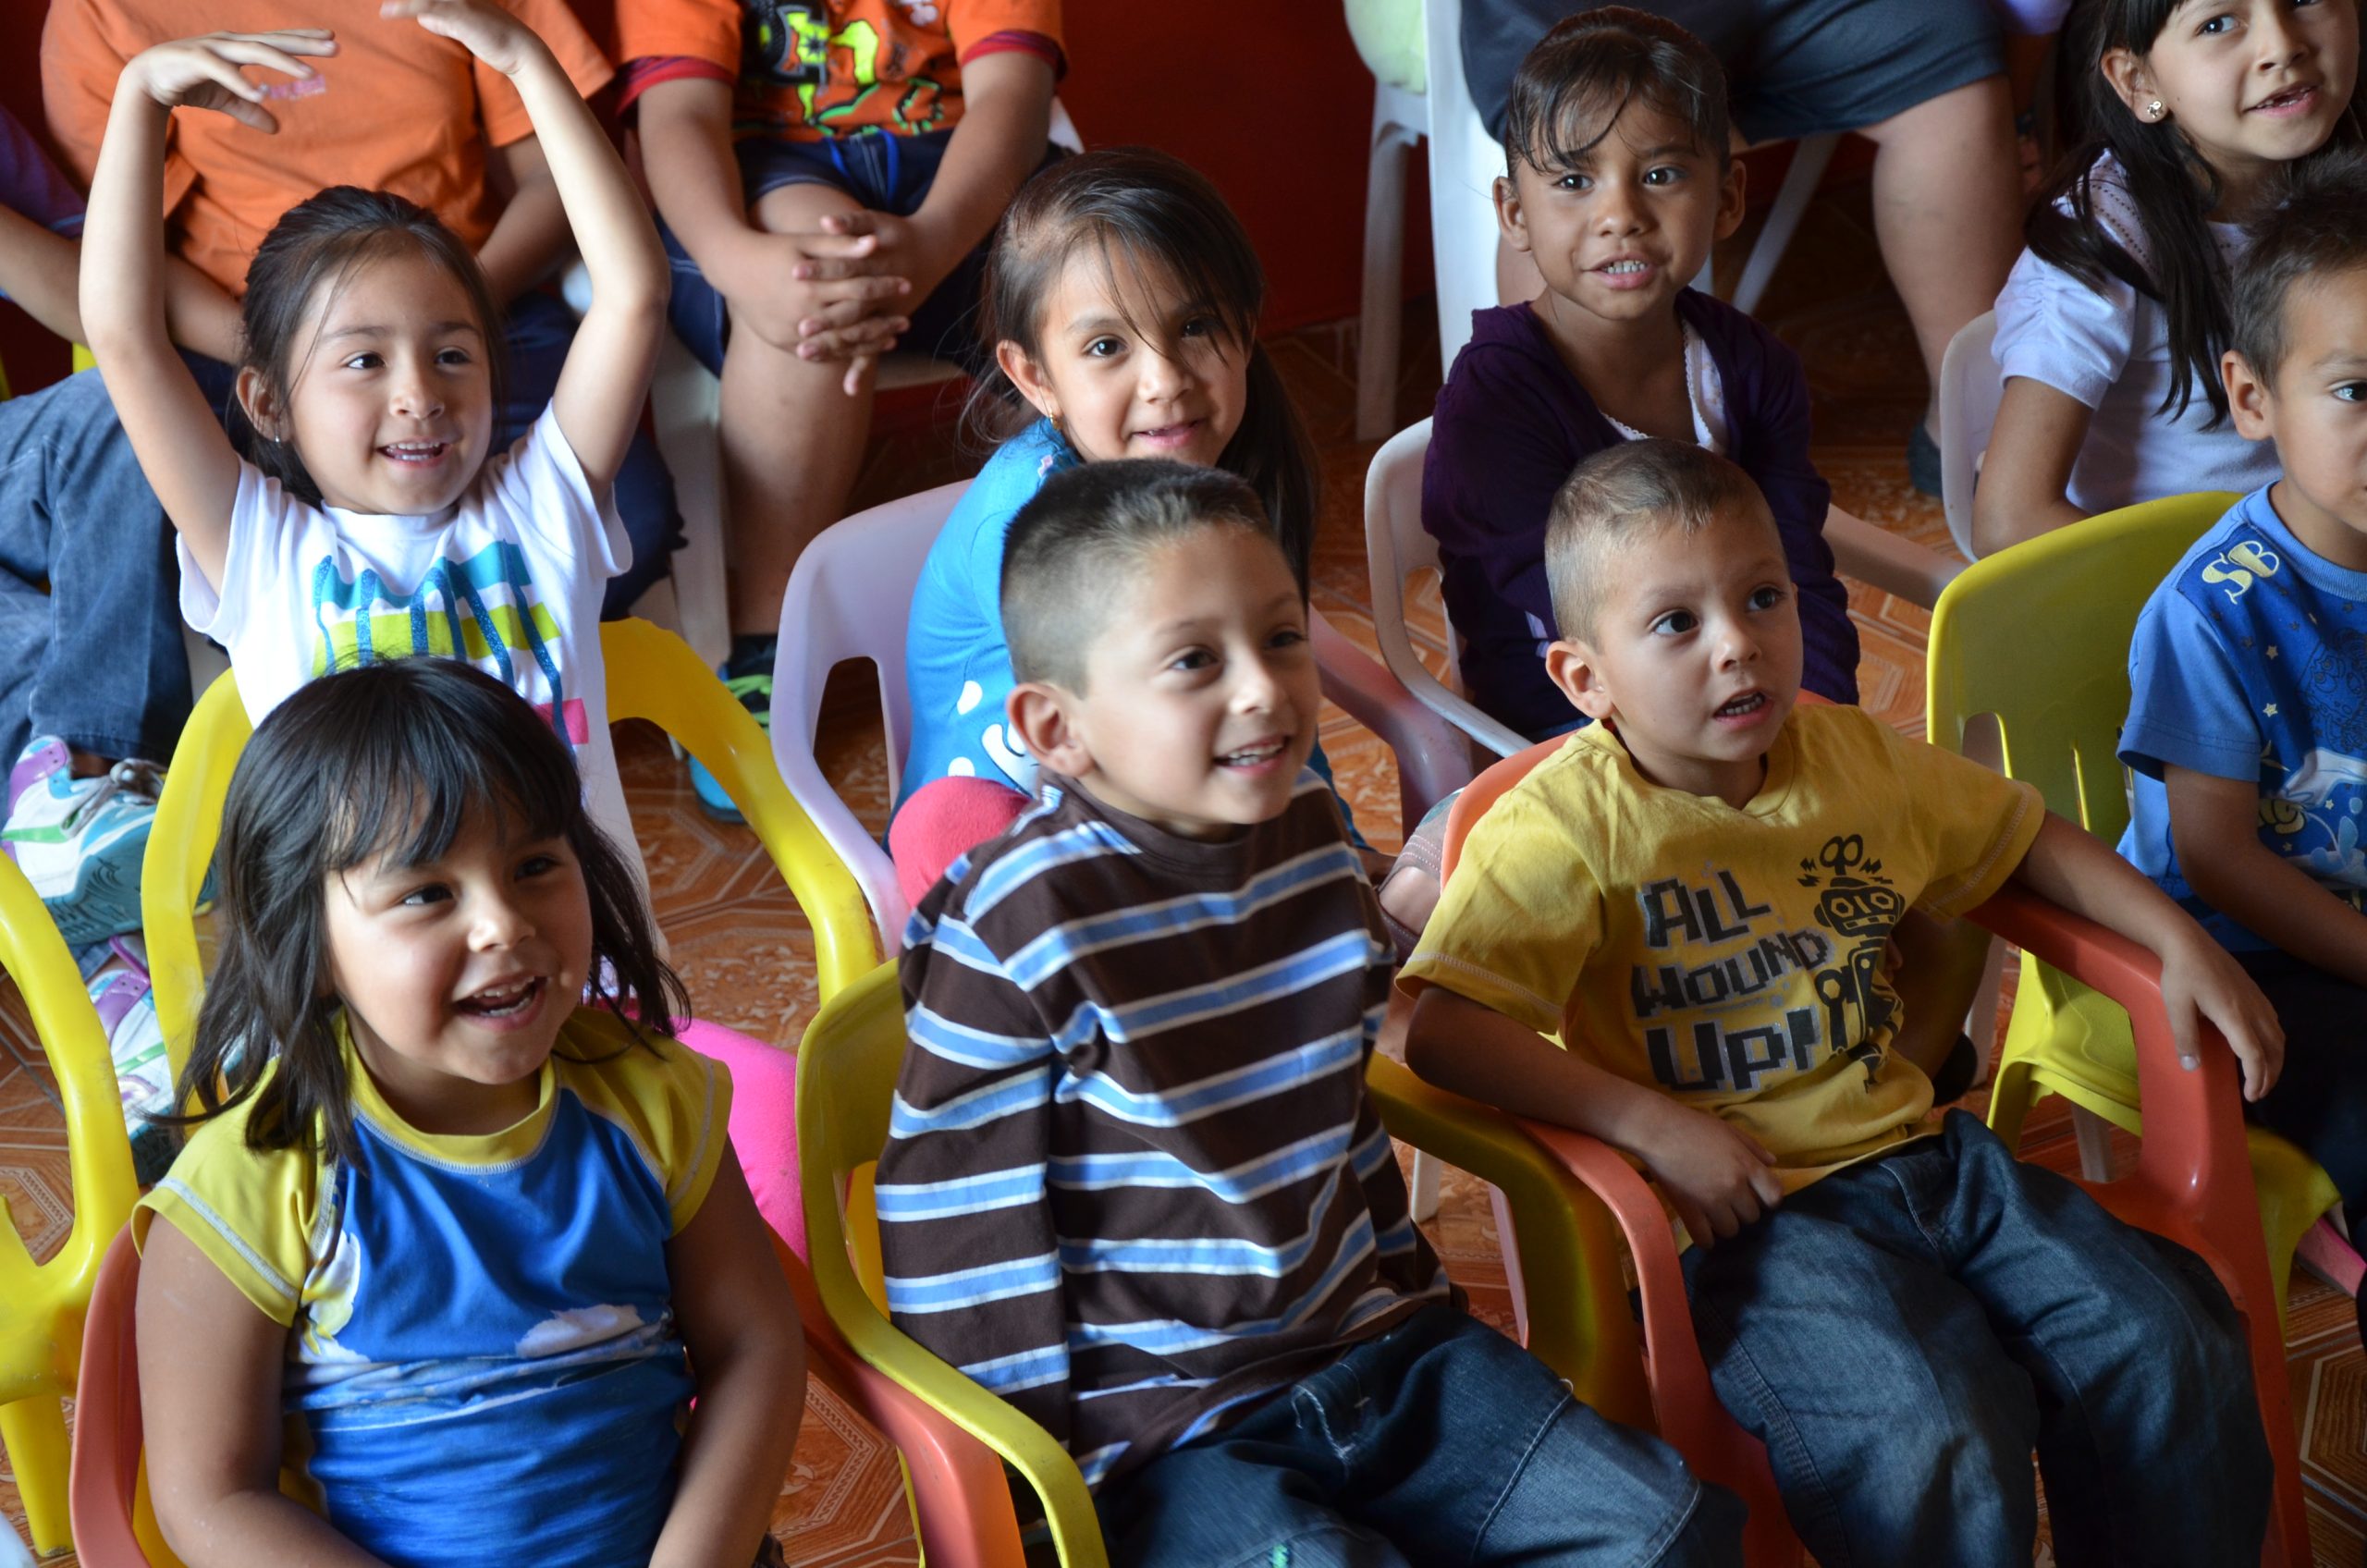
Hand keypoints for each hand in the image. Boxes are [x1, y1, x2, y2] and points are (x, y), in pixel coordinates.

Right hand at [122, 31, 336, 131]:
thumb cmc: (189, 85)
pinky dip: (241, 83)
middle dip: (305, 44)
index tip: (332, 37)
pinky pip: (222, 71)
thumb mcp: (226, 100)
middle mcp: (229, 42)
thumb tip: (276, 127)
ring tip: (311, 75)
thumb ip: (250, 110)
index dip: (303, 39)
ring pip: (254, 51)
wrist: (146, 80)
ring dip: (284, 62)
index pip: (277, 41)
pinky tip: (260, 96)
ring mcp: (212, 47)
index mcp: (239, 47)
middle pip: (274, 41)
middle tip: (336, 46)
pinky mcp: (195, 59)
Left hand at [381, 0, 540, 75]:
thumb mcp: (460, 25)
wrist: (519, 50)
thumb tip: (421, 18)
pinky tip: (387, 13)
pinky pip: (424, 6)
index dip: (409, 1)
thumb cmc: (491, 38)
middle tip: (384, 6)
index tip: (391, 7)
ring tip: (382, 7)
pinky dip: (403, 8)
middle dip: (404, 0)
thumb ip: (439, 19)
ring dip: (401, 1)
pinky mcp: (457, 11)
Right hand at [717, 230, 907, 396]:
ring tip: (893, 339)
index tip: (906, 285)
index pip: (858, 288)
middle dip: (883, 320)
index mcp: (811, 287)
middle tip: (908, 320)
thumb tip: (875, 243)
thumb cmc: (772, 250)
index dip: (884, 287)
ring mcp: (793, 333)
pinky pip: (821, 354)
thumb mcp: (805, 243)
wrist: (731, 268)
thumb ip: (840, 245)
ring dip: (869, 342)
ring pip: (840, 343)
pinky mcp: (784, 344)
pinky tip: (863, 350)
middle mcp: (803, 314)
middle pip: (854, 320)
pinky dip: (844, 353)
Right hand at [1635, 1102, 1783, 1246]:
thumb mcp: (1729, 1130)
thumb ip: (1754, 1147)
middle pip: (1752, 1216)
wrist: (1656, 1130)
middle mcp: (1734, 1187)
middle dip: (1743, 1209)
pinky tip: (1703, 1230)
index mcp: (1746, 1165)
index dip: (1769, 1198)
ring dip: (1725, 1223)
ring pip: (1731, 1230)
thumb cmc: (1693, 1125)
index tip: (1760, 1196)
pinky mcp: (1689, 1211)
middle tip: (1731, 1200)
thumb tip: (1773, 1163)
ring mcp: (1711, 1202)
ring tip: (1715, 1213)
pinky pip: (1705, 1239)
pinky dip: (1706, 1239)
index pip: (1774, 1195)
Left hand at [2159, 930, 2284, 1101]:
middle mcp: (2253, 1010)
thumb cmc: (2181, 974)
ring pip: (2278, 1037)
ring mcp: (2257, 1000)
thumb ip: (2184, 1037)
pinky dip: (2275, 1043)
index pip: (2254, 1055)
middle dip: (2270, 1075)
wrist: (2190, 942)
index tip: (2250, 1095)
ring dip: (2275, 1061)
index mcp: (2234, 1016)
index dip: (2256, 1078)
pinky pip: (2275, 1024)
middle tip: (2258, 1093)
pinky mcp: (2256, 993)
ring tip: (2263, 1077)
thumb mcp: (2175, 1007)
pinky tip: (2264, 1048)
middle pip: (2274, 1050)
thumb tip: (2191, 1067)